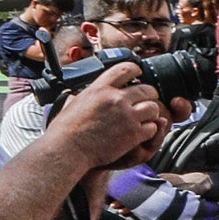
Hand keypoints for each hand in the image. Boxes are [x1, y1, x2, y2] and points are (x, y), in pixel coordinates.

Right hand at [46, 65, 167, 172]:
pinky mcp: (133, 133)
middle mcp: (115, 99)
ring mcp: (126, 116)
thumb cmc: (65, 130)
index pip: (125, 69)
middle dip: (149, 95)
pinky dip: (149, 130)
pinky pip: (152, 127)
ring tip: (145, 118)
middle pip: (146, 89)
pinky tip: (141, 133)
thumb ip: (90, 94)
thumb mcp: (75, 102)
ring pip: (153, 107)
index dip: (136, 70)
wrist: (67, 150)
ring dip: (151, 113)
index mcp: (100, 88)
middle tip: (146, 100)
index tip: (139, 73)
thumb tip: (92, 92)